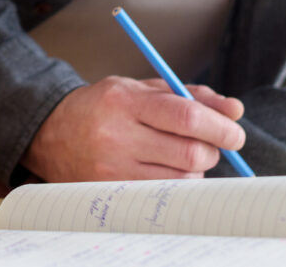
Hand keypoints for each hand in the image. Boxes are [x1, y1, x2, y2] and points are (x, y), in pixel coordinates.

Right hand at [22, 78, 245, 181]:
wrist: (50, 133)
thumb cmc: (103, 107)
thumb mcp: (140, 89)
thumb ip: (188, 95)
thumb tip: (234, 110)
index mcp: (125, 101)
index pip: (186, 117)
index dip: (220, 127)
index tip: (235, 133)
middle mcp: (118, 136)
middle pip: (189, 153)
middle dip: (212, 150)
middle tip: (209, 144)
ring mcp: (113, 169)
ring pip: (182, 179)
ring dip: (195, 169)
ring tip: (179, 155)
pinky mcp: (112, 192)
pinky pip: (164, 195)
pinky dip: (177, 184)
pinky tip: (165, 171)